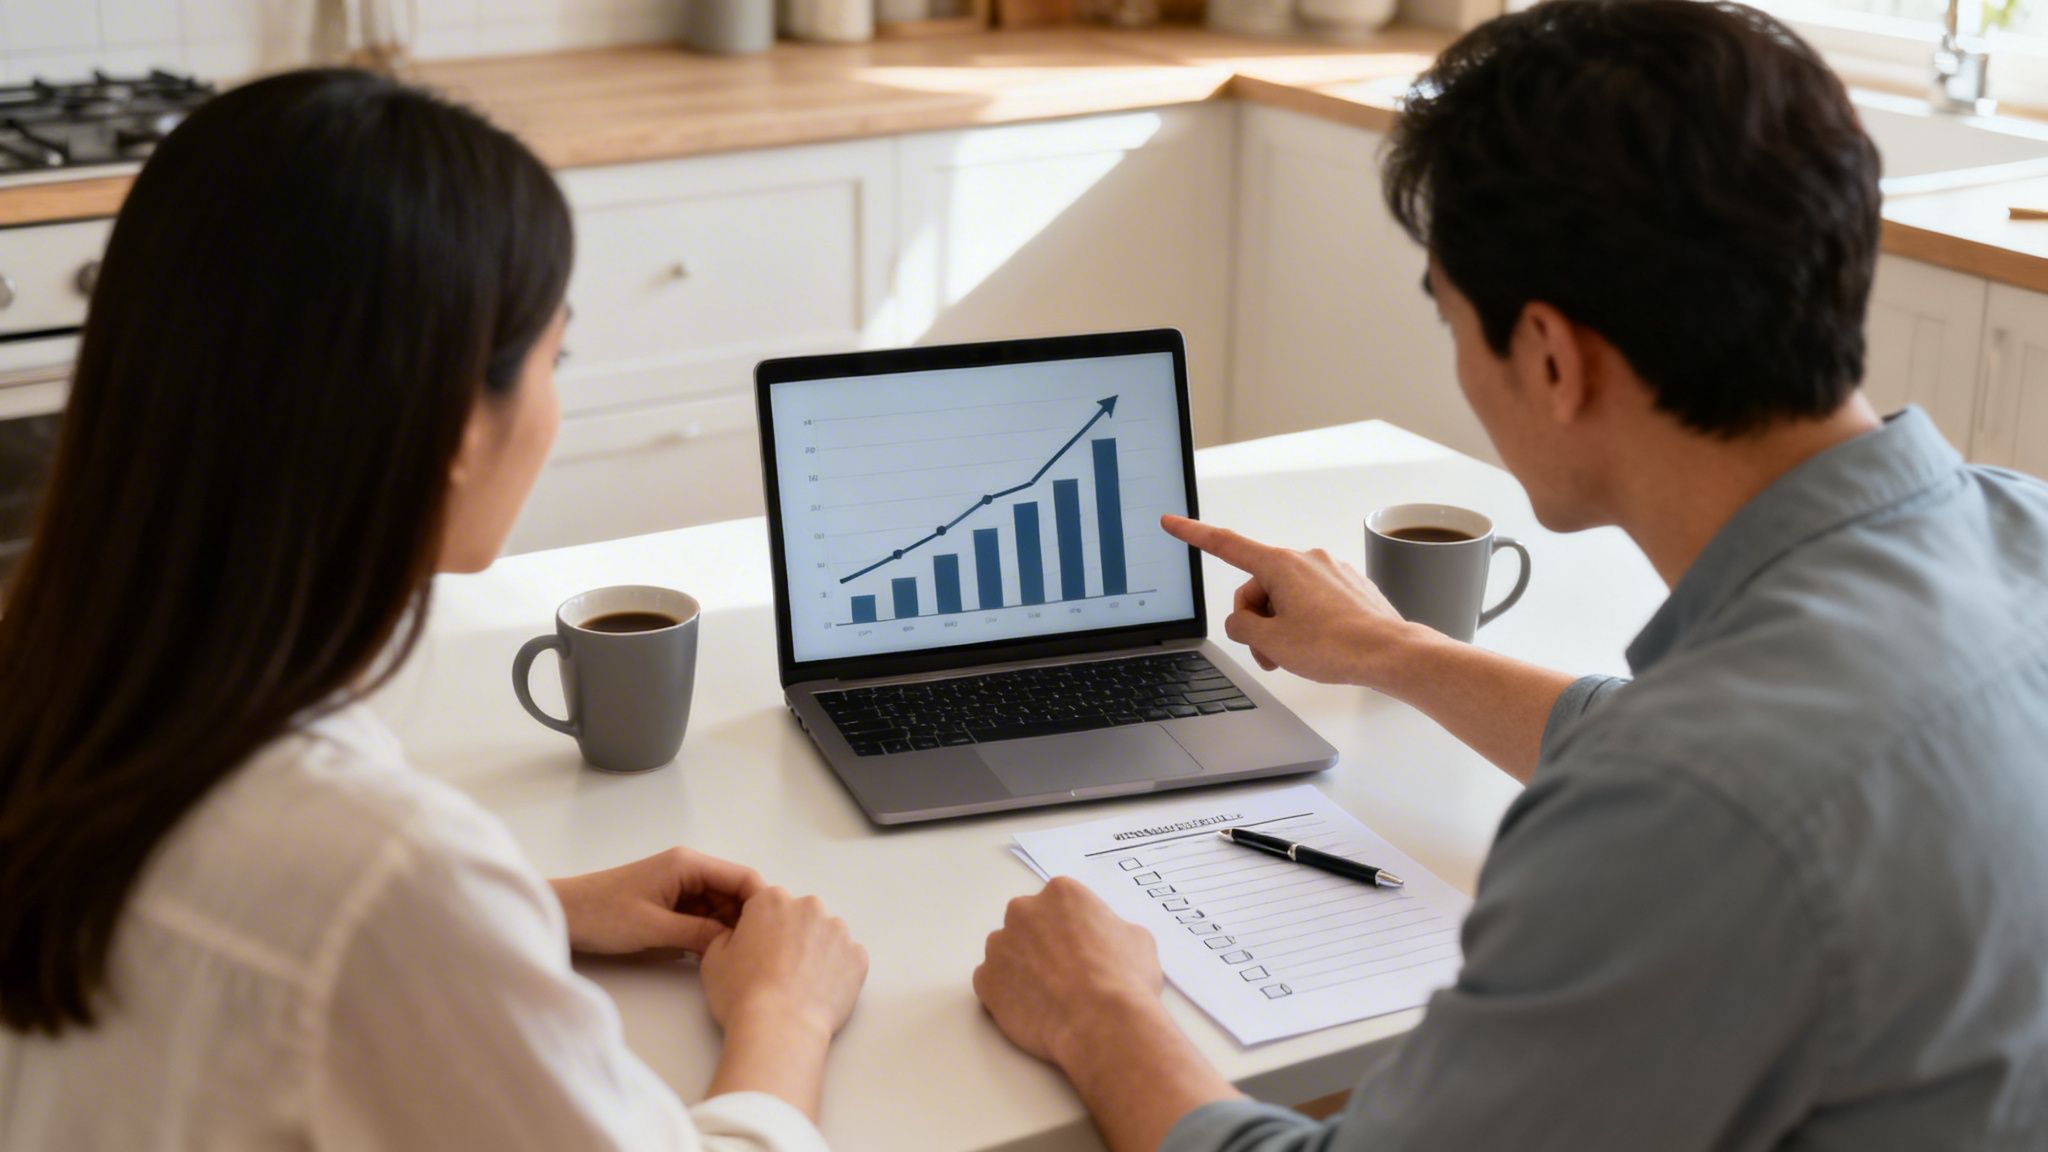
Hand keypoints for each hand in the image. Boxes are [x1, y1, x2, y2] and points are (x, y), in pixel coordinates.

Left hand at [548, 847, 761, 955]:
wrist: (562, 914)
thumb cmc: (602, 915)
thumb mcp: (654, 929)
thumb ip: (699, 934)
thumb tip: (736, 945)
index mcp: (688, 864)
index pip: (742, 878)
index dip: (760, 904)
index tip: (772, 934)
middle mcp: (688, 868)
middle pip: (733, 892)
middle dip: (744, 919)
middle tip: (754, 952)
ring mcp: (678, 884)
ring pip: (718, 905)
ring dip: (726, 928)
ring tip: (735, 955)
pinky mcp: (669, 900)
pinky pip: (700, 913)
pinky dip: (708, 931)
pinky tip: (712, 951)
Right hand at [700, 887, 867, 1041]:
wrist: (779, 1028)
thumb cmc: (743, 994)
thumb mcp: (713, 959)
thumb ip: (727, 936)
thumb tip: (739, 937)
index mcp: (772, 900)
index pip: (766, 906)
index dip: (759, 930)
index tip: (756, 952)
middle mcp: (809, 907)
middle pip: (799, 917)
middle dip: (790, 937)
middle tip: (776, 970)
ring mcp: (838, 932)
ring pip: (826, 936)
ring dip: (815, 952)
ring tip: (799, 984)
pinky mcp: (858, 958)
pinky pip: (847, 958)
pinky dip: (836, 971)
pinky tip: (819, 991)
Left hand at [974, 877, 1164, 1065]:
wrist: (1101, 1023)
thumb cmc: (1123, 980)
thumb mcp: (1137, 939)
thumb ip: (1112, 928)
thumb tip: (1107, 938)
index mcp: (1061, 894)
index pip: (1060, 905)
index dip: (1073, 930)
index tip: (1082, 950)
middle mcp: (1024, 911)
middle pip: (1028, 923)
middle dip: (1041, 944)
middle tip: (1064, 972)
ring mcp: (1000, 946)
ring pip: (1007, 952)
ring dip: (1022, 968)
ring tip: (1049, 995)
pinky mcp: (985, 980)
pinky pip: (992, 983)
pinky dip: (1007, 995)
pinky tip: (1033, 1009)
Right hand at [1162, 514, 1426, 688]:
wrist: (1389, 653)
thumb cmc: (1336, 646)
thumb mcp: (1271, 642)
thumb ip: (1242, 627)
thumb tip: (1243, 621)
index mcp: (1282, 565)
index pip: (1226, 545)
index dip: (1194, 534)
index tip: (1172, 522)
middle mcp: (1306, 559)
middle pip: (1259, 587)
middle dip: (1258, 620)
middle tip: (1270, 653)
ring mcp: (1331, 570)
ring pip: (1288, 597)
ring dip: (1283, 626)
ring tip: (1297, 655)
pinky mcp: (1349, 586)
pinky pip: (1314, 600)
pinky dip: (1308, 622)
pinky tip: (1321, 644)